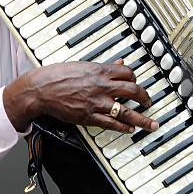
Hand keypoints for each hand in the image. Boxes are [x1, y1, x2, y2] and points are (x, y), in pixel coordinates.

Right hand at [4, 59, 158, 133]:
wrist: (41, 89)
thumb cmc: (58, 75)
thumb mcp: (83, 65)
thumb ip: (104, 67)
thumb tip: (119, 63)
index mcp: (100, 70)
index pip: (128, 73)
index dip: (135, 80)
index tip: (137, 85)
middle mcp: (102, 86)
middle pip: (133, 91)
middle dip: (145, 98)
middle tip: (149, 103)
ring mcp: (97, 102)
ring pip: (126, 111)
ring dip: (142, 119)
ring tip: (151, 124)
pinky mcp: (89, 116)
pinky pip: (111, 123)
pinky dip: (123, 127)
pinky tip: (130, 129)